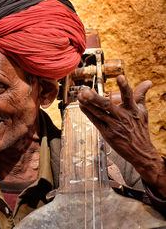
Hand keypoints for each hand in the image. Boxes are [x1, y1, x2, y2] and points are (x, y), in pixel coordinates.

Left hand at [77, 75, 165, 197]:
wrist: (140, 151)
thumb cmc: (140, 128)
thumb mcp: (142, 111)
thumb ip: (140, 95)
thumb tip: (148, 81)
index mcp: (133, 110)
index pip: (129, 96)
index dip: (124, 86)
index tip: (120, 76)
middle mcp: (123, 117)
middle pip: (107, 105)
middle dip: (95, 98)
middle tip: (86, 90)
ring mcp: (114, 126)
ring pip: (99, 113)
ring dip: (88, 104)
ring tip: (80, 95)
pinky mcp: (107, 133)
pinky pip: (96, 121)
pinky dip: (88, 113)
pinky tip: (81, 105)